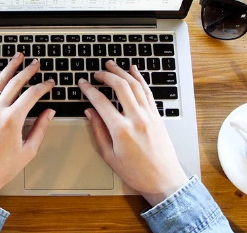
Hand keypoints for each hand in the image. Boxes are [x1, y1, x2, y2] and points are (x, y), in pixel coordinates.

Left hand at [0, 53, 55, 199]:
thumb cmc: (2, 168)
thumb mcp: (28, 150)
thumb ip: (40, 128)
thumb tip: (49, 112)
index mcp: (13, 120)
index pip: (32, 95)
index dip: (44, 87)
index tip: (50, 83)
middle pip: (15, 83)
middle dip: (28, 71)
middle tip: (36, 63)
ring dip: (9, 67)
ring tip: (18, 57)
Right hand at [78, 60, 187, 205]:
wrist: (163, 180)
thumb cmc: (136, 172)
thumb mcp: (109, 156)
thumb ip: (98, 131)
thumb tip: (90, 112)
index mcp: (121, 130)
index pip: (101, 102)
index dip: (89, 90)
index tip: (83, 84)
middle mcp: (137, 119)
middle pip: (120, 87)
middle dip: (106, 75)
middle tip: (96, 73)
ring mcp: (149, 115)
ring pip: (135, 85)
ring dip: (122, 72)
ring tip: (111, 65)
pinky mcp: (157, 116)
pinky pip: (147, 92)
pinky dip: (140, 79)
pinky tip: (134, 71)